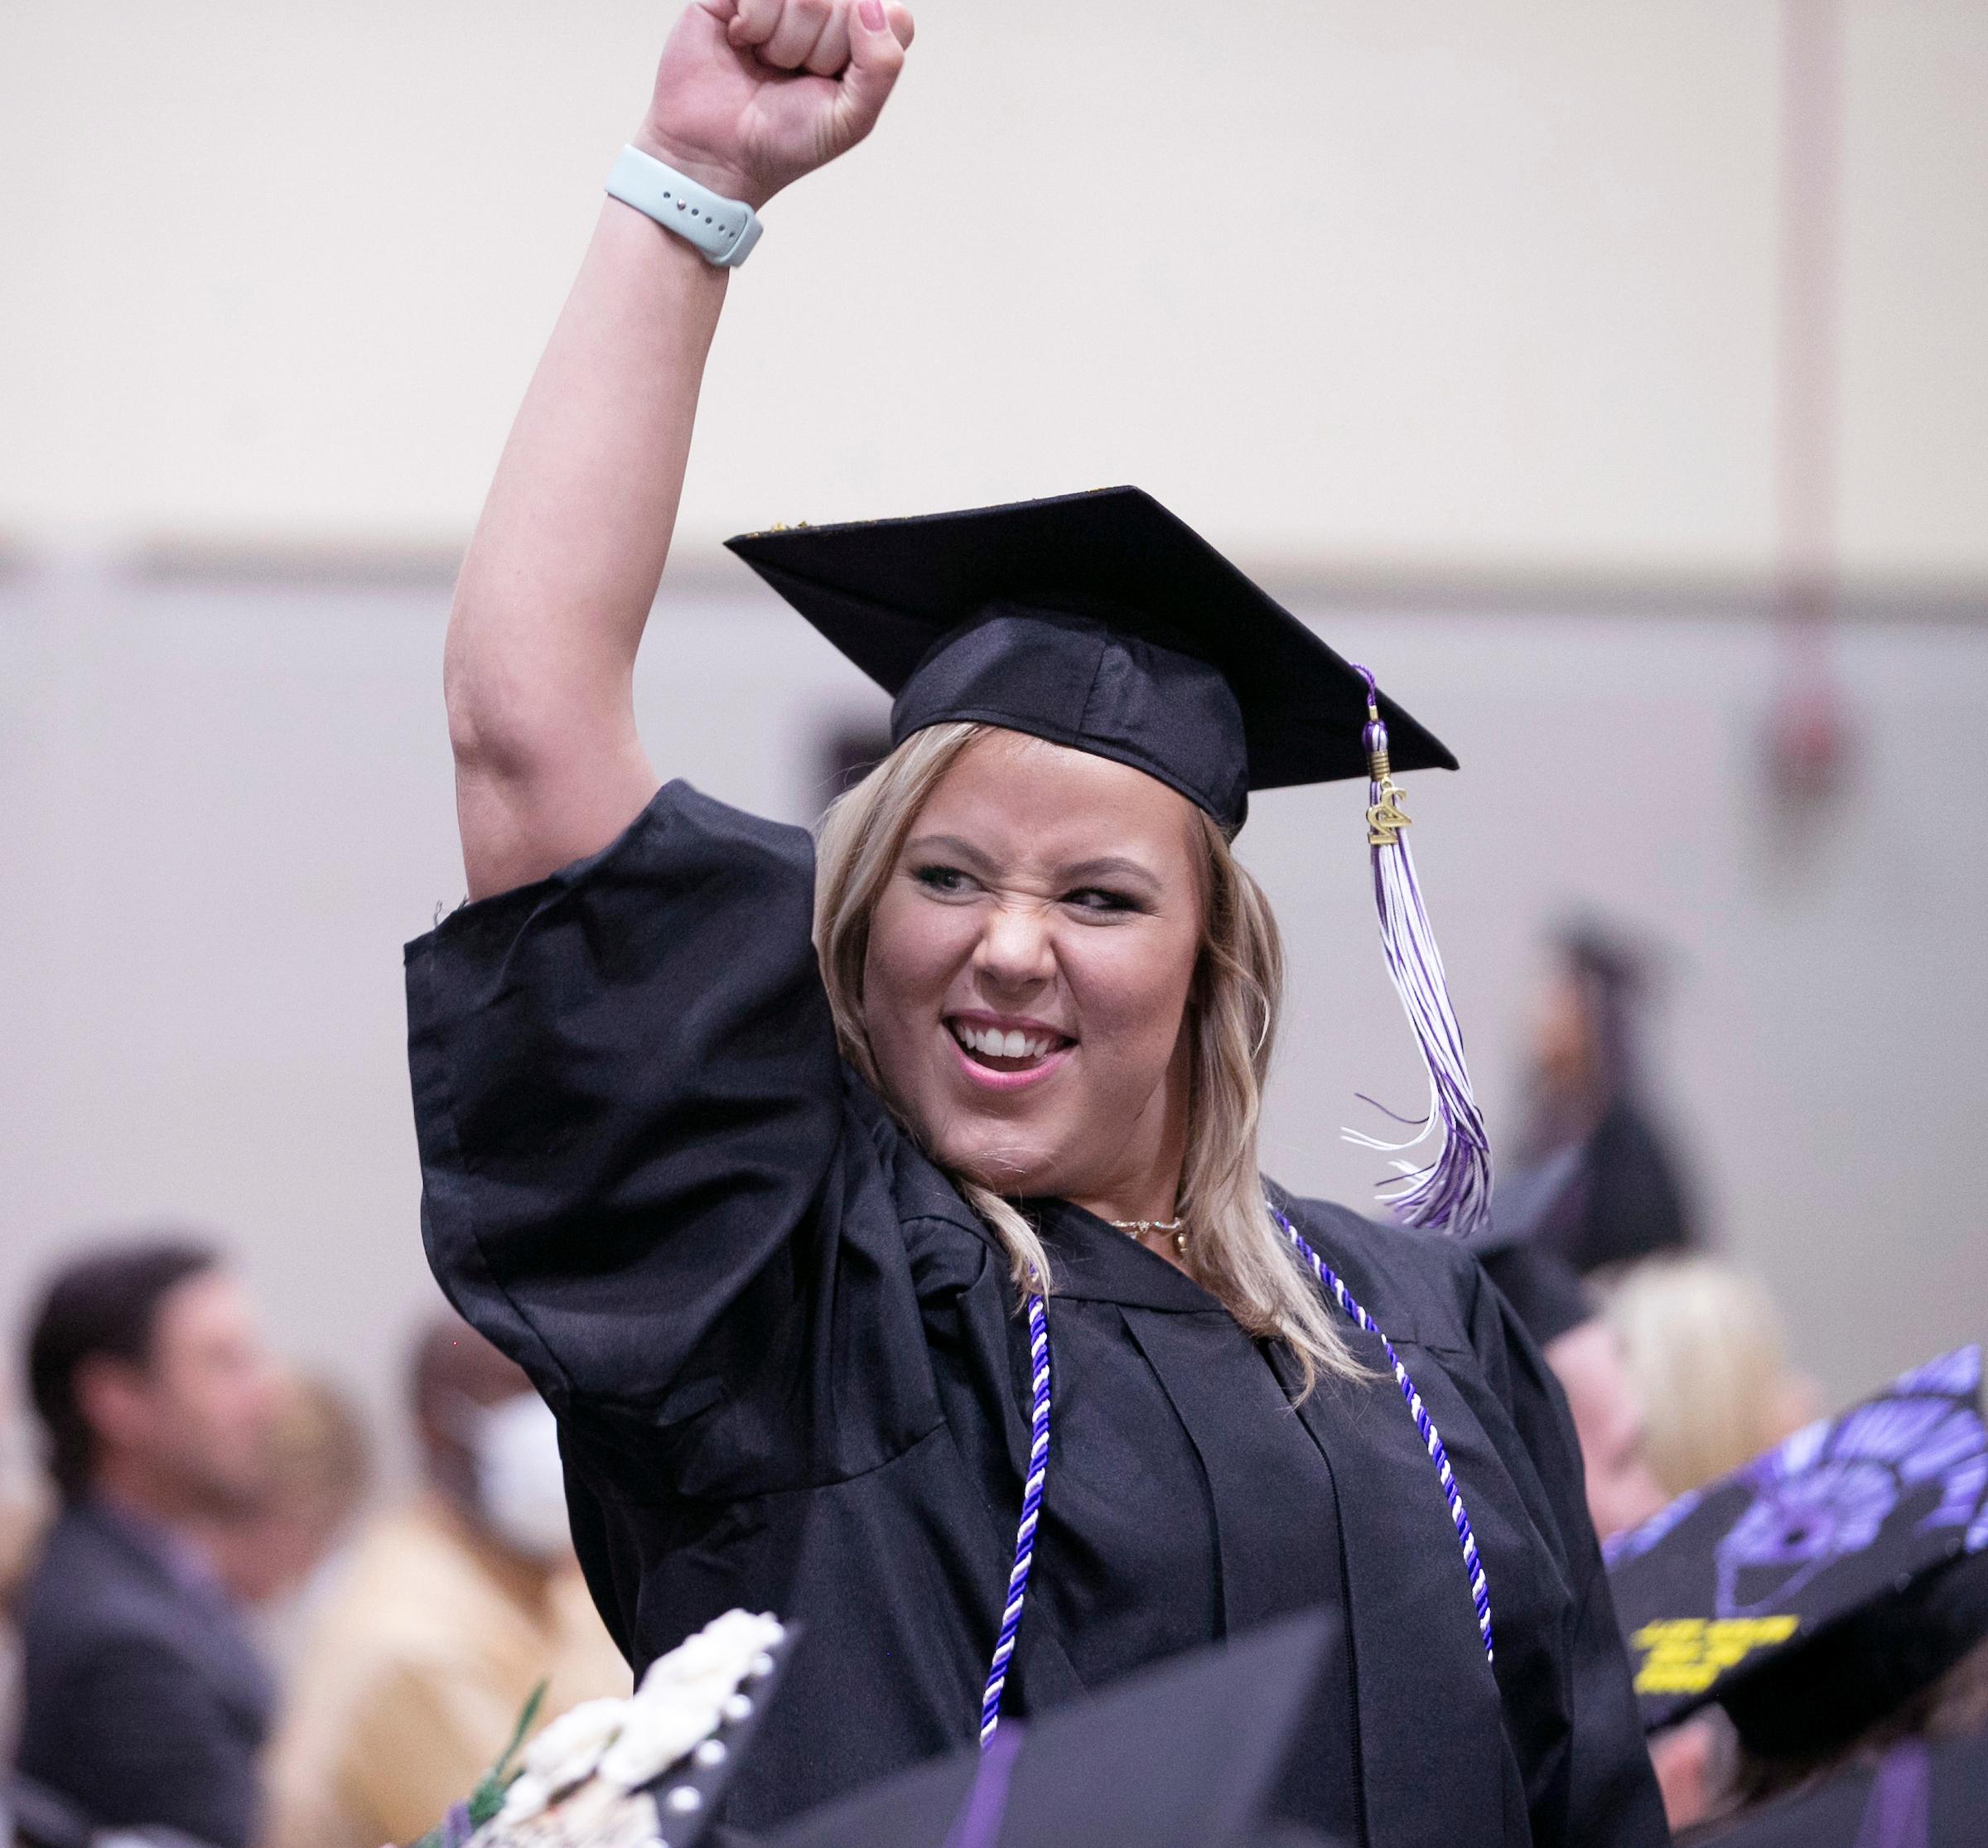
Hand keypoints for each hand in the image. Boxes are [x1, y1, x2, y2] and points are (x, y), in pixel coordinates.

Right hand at [636, 0, 915, 209]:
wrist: (715, 153)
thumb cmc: (783, 140)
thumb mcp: (850, 120)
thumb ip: (881, 66)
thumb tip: (870, 5)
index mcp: (861, 39)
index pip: (893, 17)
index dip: (864, 51)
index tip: (833, 83)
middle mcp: (827, 10)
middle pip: (846, 4)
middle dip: (818, 52)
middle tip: (791, 77)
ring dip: (784, 42)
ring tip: (766, 62)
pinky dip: (753, 22)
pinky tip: (741, 41)